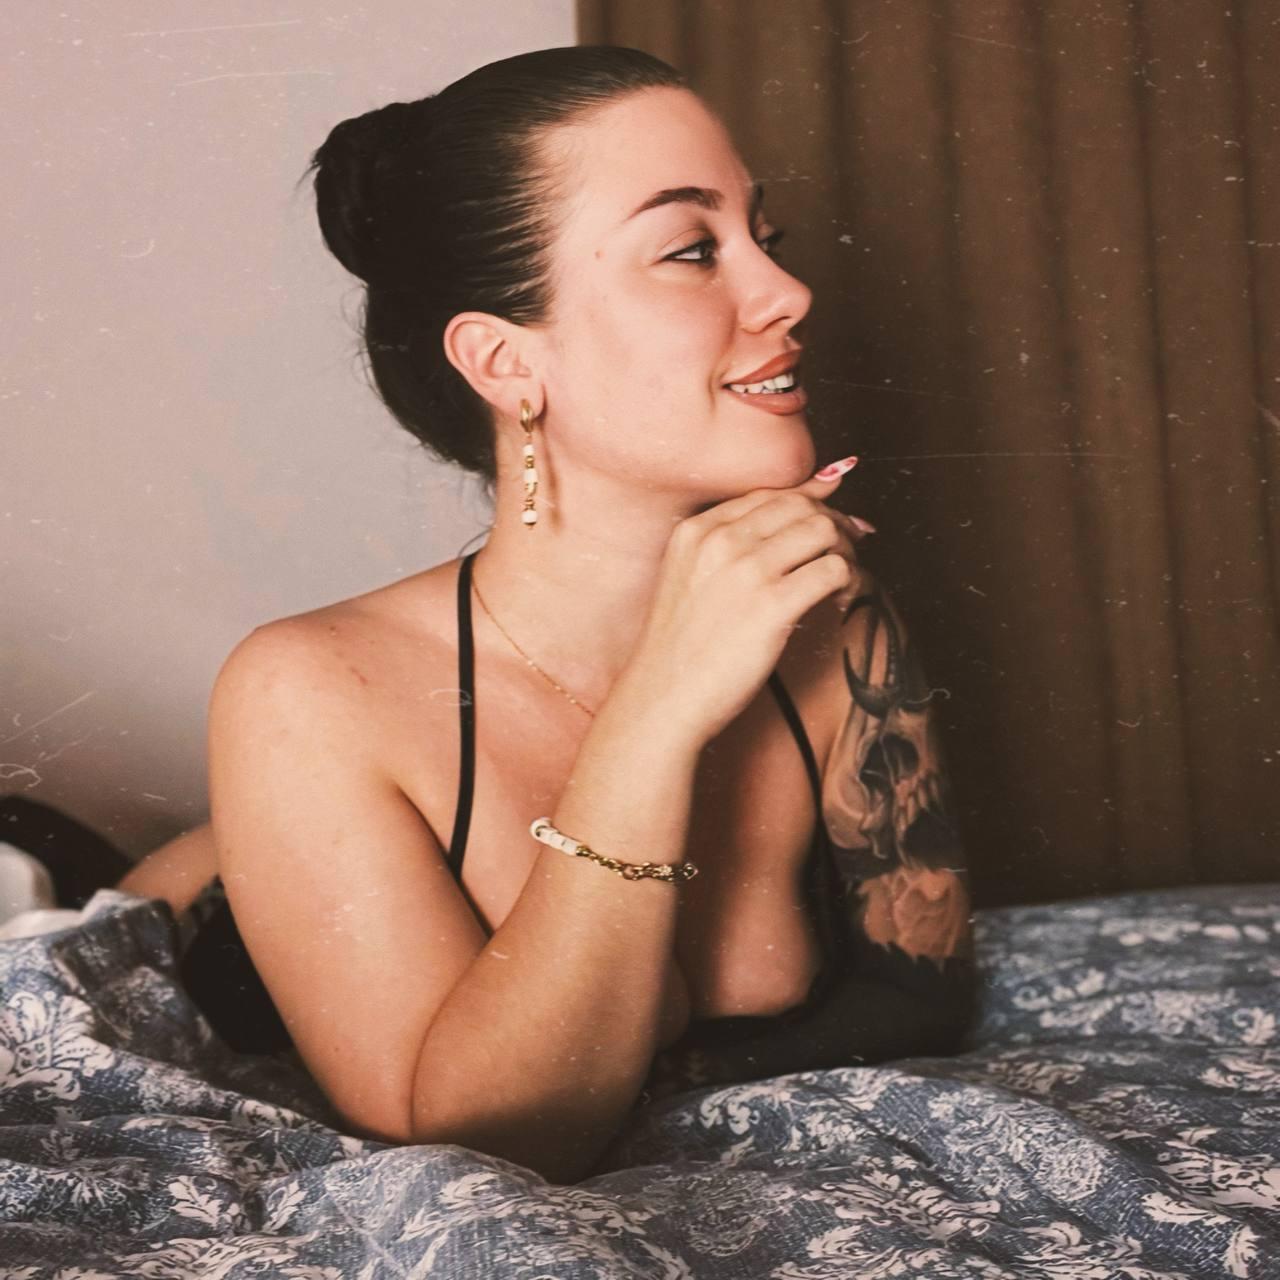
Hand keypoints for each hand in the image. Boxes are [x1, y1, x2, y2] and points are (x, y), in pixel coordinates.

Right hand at [620, 459, 873, 745]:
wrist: (663, 698)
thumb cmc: (681, 648)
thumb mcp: (688, 578)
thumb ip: (726, 546)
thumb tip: (780, 522)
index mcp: (697, 530)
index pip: (769, 495)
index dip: (810, 503)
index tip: (833, 520)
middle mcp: (721, 541)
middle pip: (801, 507)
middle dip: (834, 524)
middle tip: (847, 552)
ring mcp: (747, 571)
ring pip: (824, 531)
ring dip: (845, 552)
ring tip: (842, 580)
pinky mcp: (772, 606)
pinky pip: (834, 571)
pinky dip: (851, 581)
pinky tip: (842, 600)